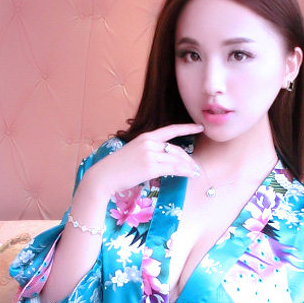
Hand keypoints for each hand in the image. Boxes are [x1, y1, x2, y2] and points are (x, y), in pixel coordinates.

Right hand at [83, 123, 204, 197]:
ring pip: (177, 159)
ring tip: (195, 172)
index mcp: (145, 137)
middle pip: (176, 149)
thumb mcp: (133, 153)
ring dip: (189, 166)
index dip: (187, 128)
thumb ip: (148, 152)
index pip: (170, 130)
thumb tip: (161, 159)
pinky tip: (191, 175)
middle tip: (195, 167)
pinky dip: (185, 171)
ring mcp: (150, 154)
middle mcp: (149, 143)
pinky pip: (174, 168)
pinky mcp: (151, 166)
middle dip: (188, 159)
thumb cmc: (117, 168)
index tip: (199, 127)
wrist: (104, 175)